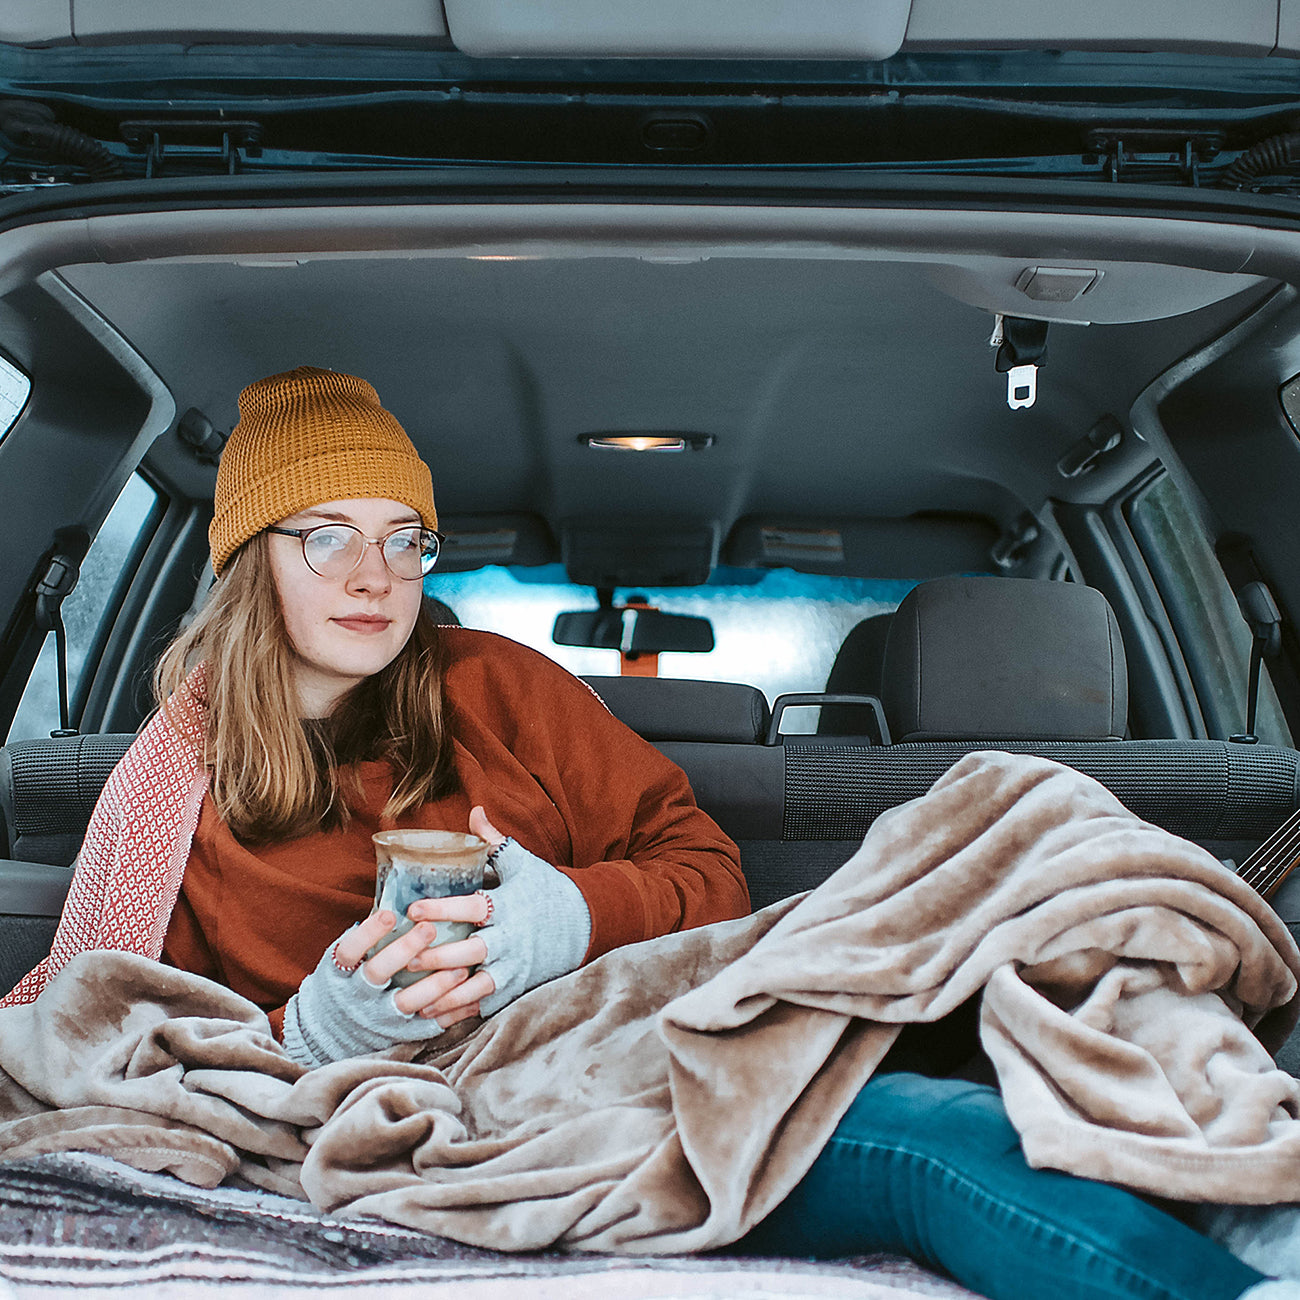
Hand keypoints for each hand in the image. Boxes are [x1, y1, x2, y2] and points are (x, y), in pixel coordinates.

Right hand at [336, 903, 489, 1029]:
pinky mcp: (398, 1035)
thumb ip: (366, 940)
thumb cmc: (345, 985)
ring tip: (460, 968)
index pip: (349, 950)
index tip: (390, 914)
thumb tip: (396, 900)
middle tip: (430, 929)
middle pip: (378, 972)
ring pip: (406, 1002)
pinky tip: (472, 999)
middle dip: (405, 950)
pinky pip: (427, 1025)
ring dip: (435, 985)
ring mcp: (377, 1017)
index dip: (368, 933)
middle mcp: (357, 995)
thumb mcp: (344, 963)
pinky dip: (451, 1013)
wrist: (332, 1035)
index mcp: (340, 973)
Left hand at [404, 806, 592, 1017]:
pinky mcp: (518, 986)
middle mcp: (512, 939)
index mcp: (509, 906)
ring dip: (445, 994)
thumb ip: (494, 841)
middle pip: (472, 952)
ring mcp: (516, 966)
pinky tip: (433, 1018)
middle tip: (406, 958)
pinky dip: (460, 1014)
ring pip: (478, 986)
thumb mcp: (522, 863)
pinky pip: (486, 1005)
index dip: (443, 908)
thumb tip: (474, 811)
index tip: (414, 908)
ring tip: (414, 999)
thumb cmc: (547, 890)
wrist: (585, 923)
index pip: (473, 907)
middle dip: (438, 958)